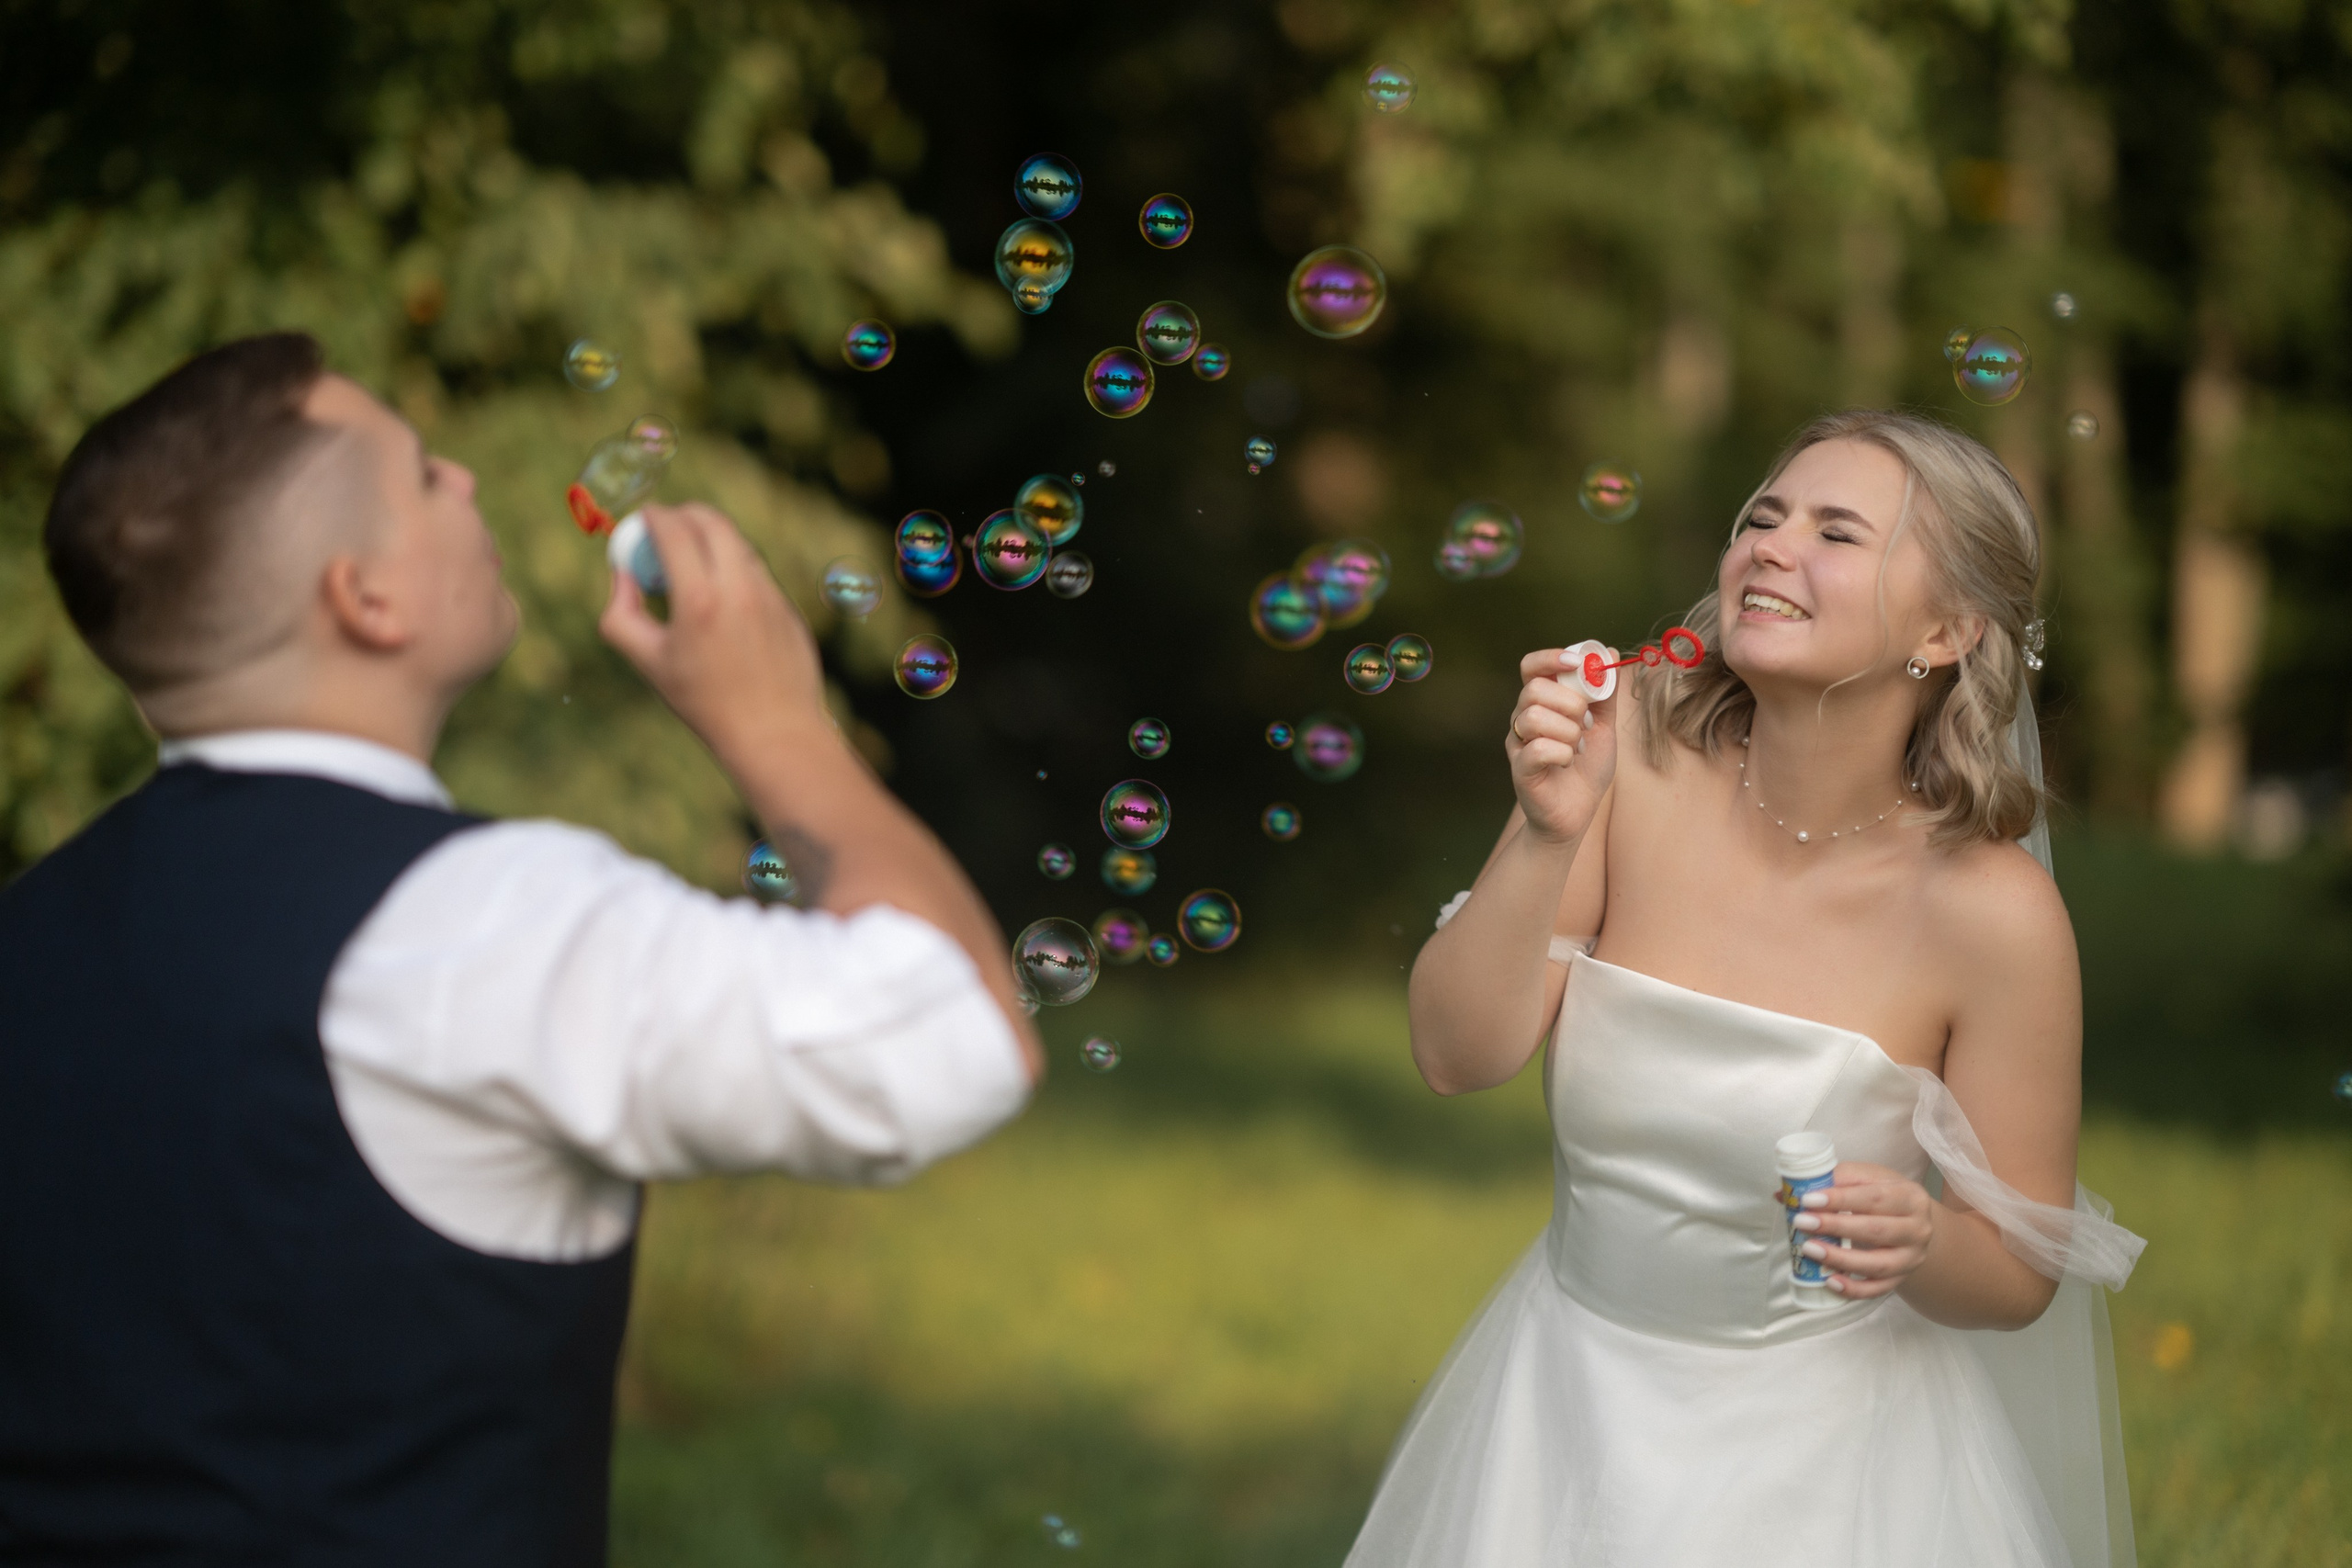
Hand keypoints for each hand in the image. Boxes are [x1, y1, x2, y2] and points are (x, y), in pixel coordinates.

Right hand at [598, 503, 831, 764]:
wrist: (773, 731)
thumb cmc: (703, 701)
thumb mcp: (647, 660)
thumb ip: (620, 611)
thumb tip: (622, 572)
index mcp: (700, 599)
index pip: (673, 529)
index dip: (652, 516)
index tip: (642, 519)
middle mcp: (740, 588)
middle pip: (711, 520)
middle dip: (683, 515)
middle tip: (666, 529)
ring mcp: (771, 595)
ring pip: (737, 544)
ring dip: (710, 543)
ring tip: (689, 573)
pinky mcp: (788, 607)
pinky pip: (756, 574)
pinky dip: (734, 572)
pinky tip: (722, 605)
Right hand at [1507, 648, 1618, 844]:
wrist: (1578, 813)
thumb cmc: (1586, 769)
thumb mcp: (1604, 726)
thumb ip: (1605, 693)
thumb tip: (1611, 653)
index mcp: (1541, 703)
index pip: (1531, 666)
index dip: (1551, 658)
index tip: (1577, 663)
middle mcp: (1523, 718)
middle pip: (1534, 689)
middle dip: (1570, 702)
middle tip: (1585, 724)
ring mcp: (1518, 744)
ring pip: (1534, 716)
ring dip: (1568, 731)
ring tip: (1577, 747)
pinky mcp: (1520, 769)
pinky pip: (1538, 748)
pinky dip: (1563, 753)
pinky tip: (1568, 763)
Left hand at [1791, 1161, 1934, 1299]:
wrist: (1911, 1222)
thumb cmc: (1881, 1196)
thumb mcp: (1866, 1179)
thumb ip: (1832, 1181)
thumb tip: (1785, 1193)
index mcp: (1910, 1196)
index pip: (1874, 1197)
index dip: (1840, 1199)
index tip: (1808, 1200)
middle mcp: (1918, 1229)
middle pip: (1876, 1230)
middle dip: (1836, 1227)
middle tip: (1803, 1223)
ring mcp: (1912, 1258)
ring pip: (1878, 1264)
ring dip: (1841, 1259)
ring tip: (1809, 1250)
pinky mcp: (1902, 1279)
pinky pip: (1878, 1290)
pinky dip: (1854, 1289)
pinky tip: (1830, 1281)